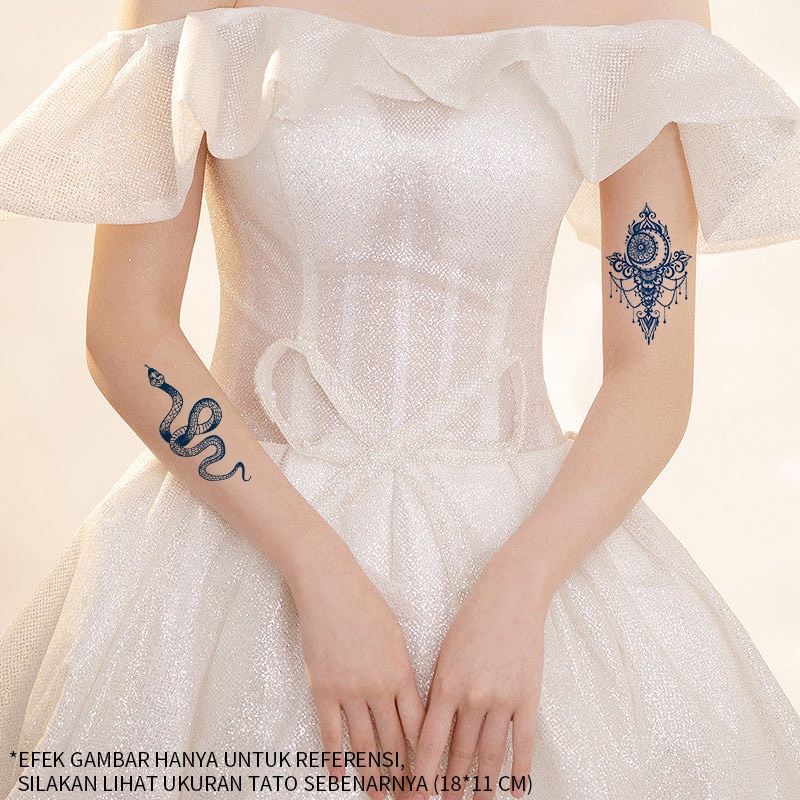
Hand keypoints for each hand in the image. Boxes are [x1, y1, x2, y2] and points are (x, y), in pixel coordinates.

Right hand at [289, 534, 426, 799]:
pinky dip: (335, 757)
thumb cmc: (366, 605)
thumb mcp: (396, 638)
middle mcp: (379, 687)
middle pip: (394, 743)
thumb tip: (410, 704)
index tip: (431, 778)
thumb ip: (403, 673)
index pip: (419, 727)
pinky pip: (331, 732)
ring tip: (379, 797)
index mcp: (402, 673)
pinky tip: (339, 776)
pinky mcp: (322, 688)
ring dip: (373, 775)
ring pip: (364, 744)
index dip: (426, 757)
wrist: (329, 586)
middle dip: (403, 777)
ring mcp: (349, 690)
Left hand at [412, 539, 551, 799]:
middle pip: (459, 755)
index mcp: (446, 684)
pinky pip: (523, 744)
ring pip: (489, 756)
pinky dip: (519, 772)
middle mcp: (473, 697)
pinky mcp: (528, 697)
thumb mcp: (445, 652)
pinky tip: (515, 792)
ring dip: (481, 788)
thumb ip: (438, 691)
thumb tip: (431, 730)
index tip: (413, 795)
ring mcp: (503, 699)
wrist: (511, 595)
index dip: (421, 775)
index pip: (430, 743)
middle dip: (449, 787)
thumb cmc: (472, 619)